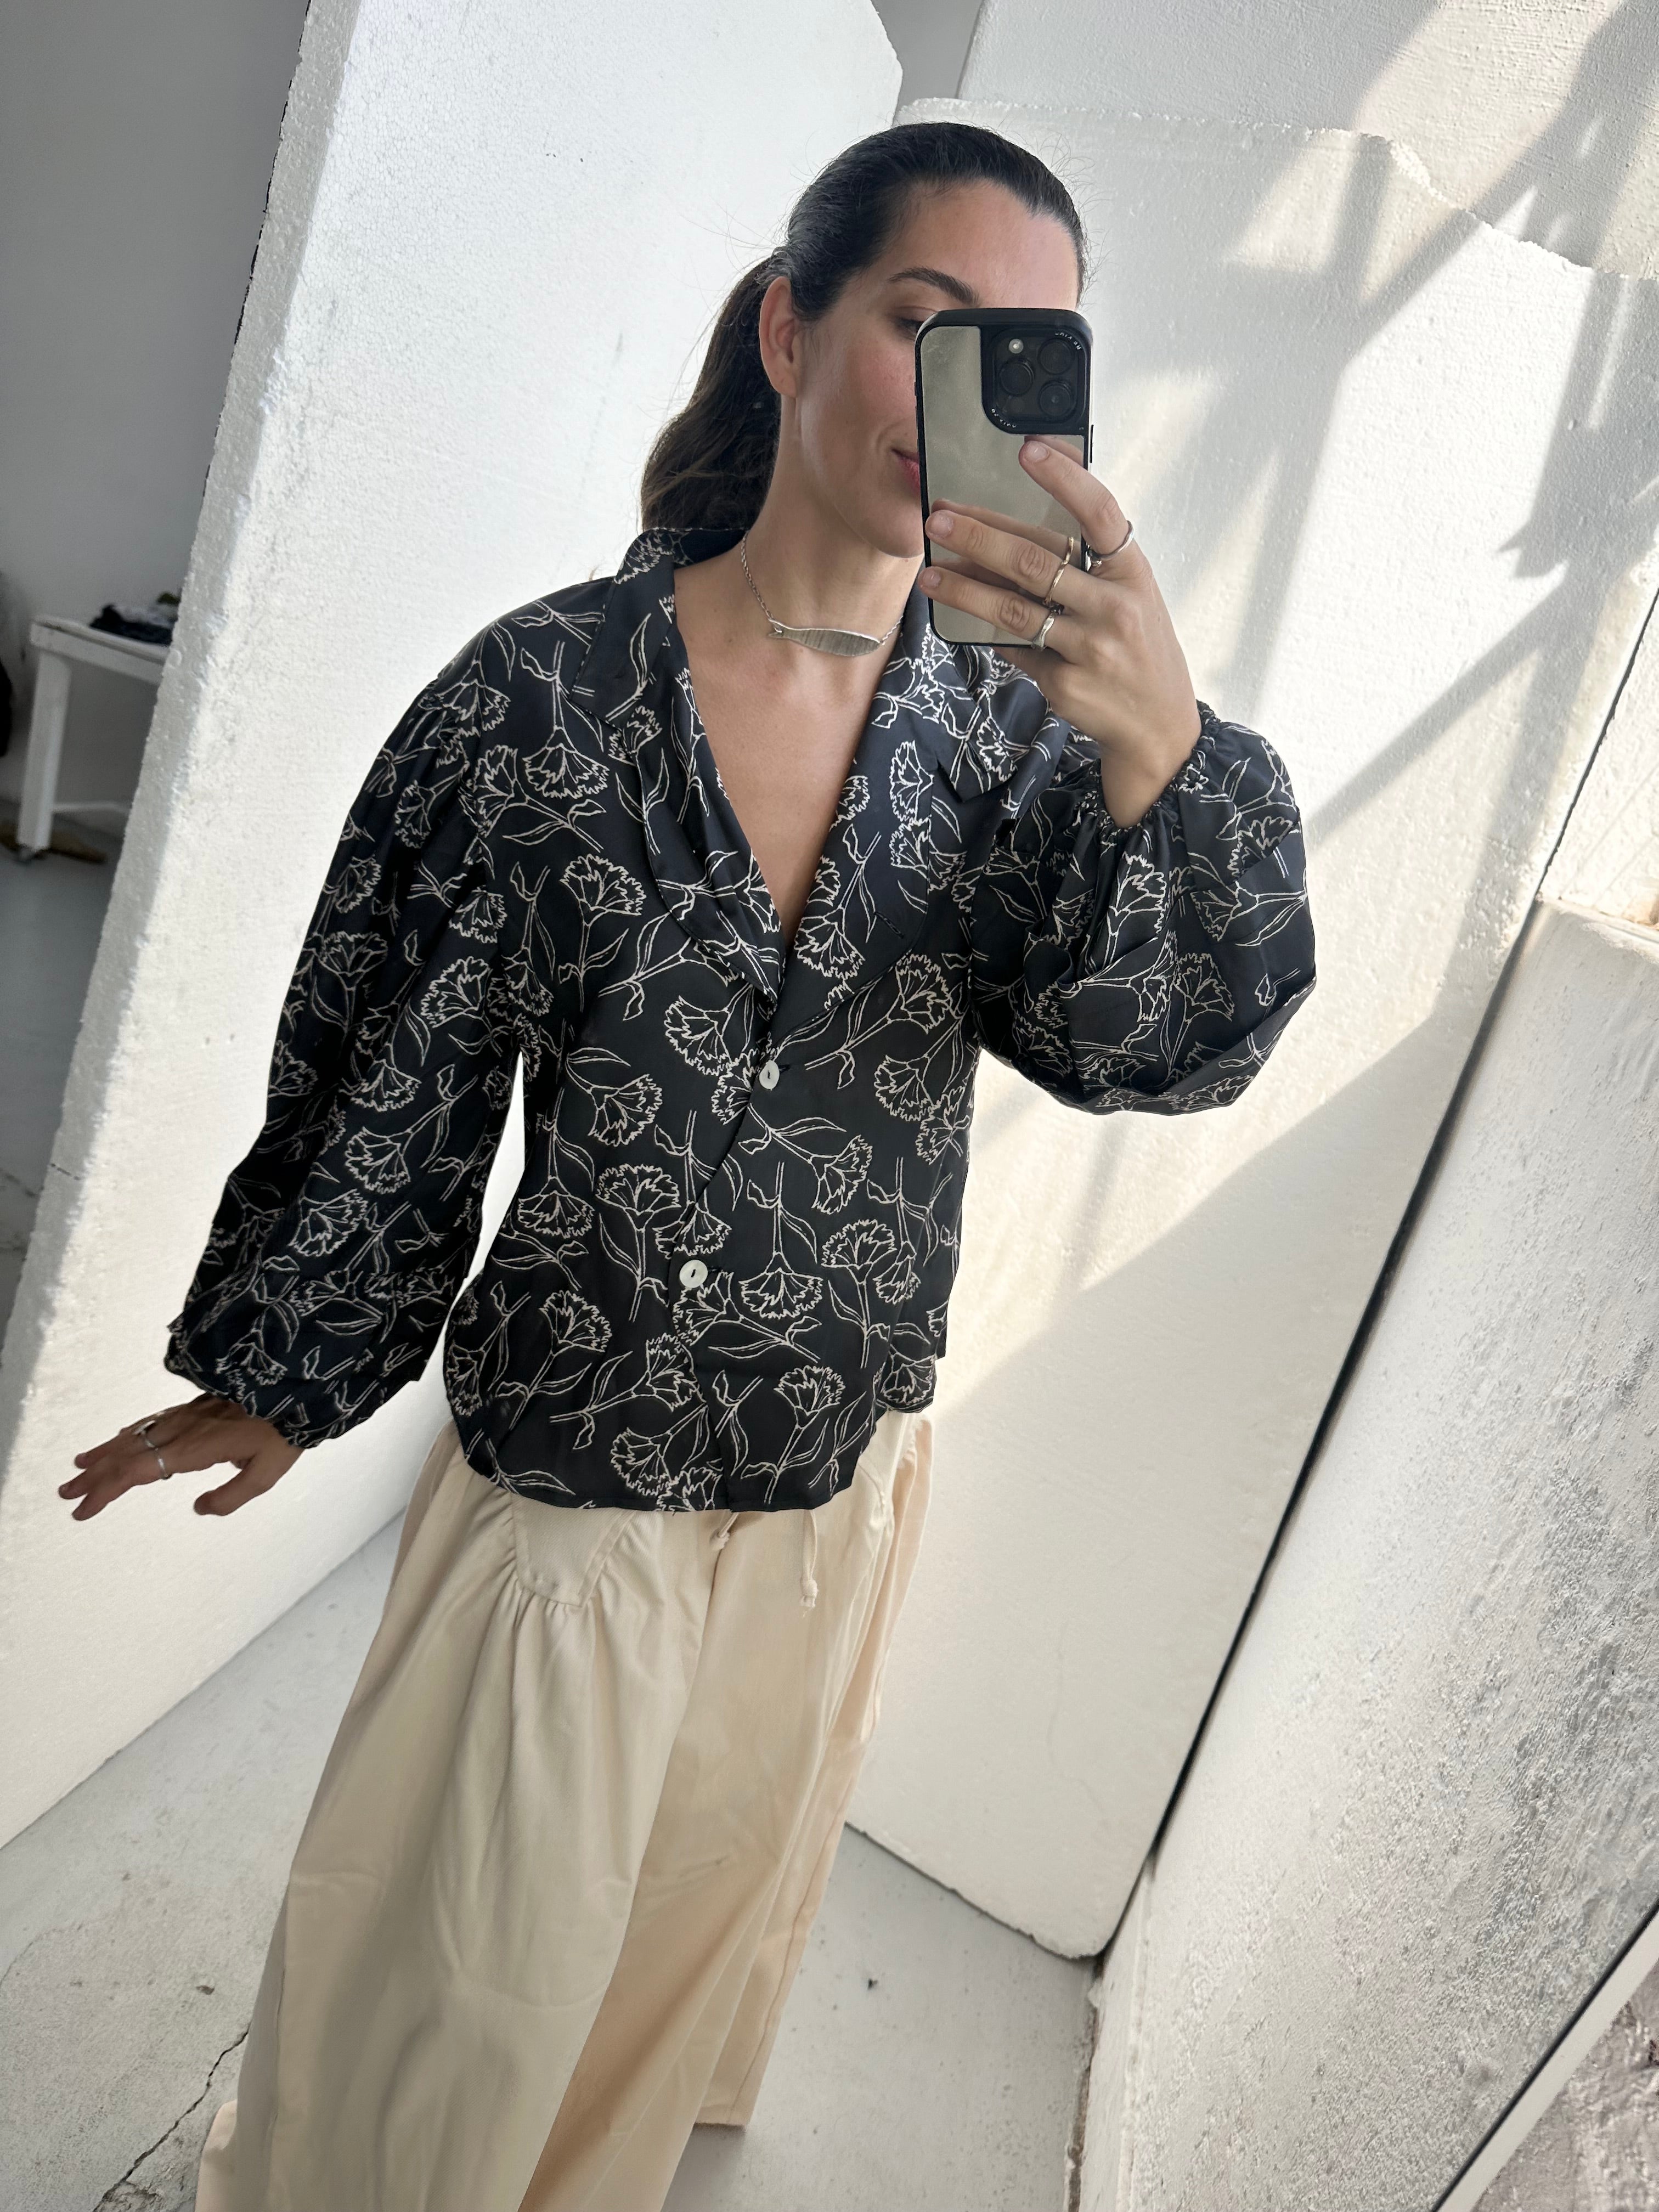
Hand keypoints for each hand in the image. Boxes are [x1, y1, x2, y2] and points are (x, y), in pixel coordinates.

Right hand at [60, 1392, 303, 1518]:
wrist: (298, 1385)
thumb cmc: (284, 1432)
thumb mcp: (265, 1474)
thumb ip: (230, 1497)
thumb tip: (198, 1509)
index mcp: (194, 1447)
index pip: (136, 1472)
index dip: (105, 1491)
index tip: (83, 1510)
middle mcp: (182, 1428)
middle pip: (126, 1453)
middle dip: (94, 1475)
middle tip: (66, 1493)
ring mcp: (186, 1414)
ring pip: (136, 1433)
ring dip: (105, 1452)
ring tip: (79, 1467)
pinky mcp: (194, 1406)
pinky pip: (151, 1420)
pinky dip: (128, 1432)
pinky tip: (119, 1438)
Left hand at [918, 438, 1202, 827]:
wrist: (1157, 723)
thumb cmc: (1136, 646)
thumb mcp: (1130, 595)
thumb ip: (1089, 561)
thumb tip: (1021, 523)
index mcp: (1133, 572)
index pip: (1100, 513)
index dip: (1065, 478)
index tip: (1027, 449)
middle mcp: (1115, 607)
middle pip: (1036, 561)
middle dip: (980, 537)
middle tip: (938, 518)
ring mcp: (1089, 648)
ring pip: (1013, 609)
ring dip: (964, 588)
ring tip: (930, 573)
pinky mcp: (1065, 683)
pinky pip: (1015, 648)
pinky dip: (987, 632)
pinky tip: (960, 619)